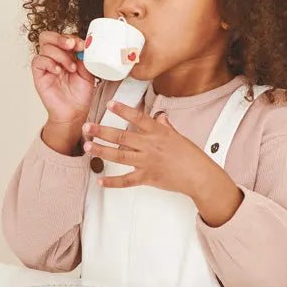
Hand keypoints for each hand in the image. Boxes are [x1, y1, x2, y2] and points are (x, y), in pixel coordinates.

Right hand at [31, 30, 94, 123]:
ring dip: (60, 55)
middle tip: (72, 45)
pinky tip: (59, 71)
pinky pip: (38, 61)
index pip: (63, 37)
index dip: (72, 38)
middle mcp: (54, 58)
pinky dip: (49, 63)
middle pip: (47, 36)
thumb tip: (82, 44)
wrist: (74, 112)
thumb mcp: (88, 72)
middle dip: (60, 38)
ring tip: (71, 68)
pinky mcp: (39, 75)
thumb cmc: (80, 94)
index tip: (82, 45)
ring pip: (45, 47)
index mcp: (66, 54)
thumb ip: (84, 57)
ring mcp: (45, 66)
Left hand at [82, 101, 243, 225]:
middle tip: (87, 127)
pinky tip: (100, 180)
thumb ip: (165, 127)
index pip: (138, 118)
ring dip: (101, 151)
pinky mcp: (146, 178)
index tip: (110, 103)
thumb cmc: (191, 156)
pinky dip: (112, 182)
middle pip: (122, 137)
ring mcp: (147, 162)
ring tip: (87, 147)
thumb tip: (160, 117)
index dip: (123, 110)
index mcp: (158, 133)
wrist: (199, 176)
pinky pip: (126, 181)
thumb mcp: (178, 136)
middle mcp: (150, 146)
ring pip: (119, 156)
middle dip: (102, 131)